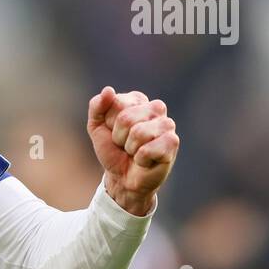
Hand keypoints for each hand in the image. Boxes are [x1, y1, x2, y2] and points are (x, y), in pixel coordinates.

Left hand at [87, 87, 178, 216]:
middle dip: (118, 136)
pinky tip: (146, 160)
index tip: (114, 131)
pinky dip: (141, 159)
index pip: (117, 102)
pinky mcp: (173, 142)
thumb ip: (97, 106)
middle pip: (126, 118)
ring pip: (138, 133)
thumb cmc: (112, 150)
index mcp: (138, 100)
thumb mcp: (96, 127)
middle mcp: (156, 108)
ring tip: (135, 152)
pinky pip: (148, 149)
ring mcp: (167, 124)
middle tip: (125, 145)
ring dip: (130, 148)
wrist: (122, 178)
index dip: (109, 123)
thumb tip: (108, 90)